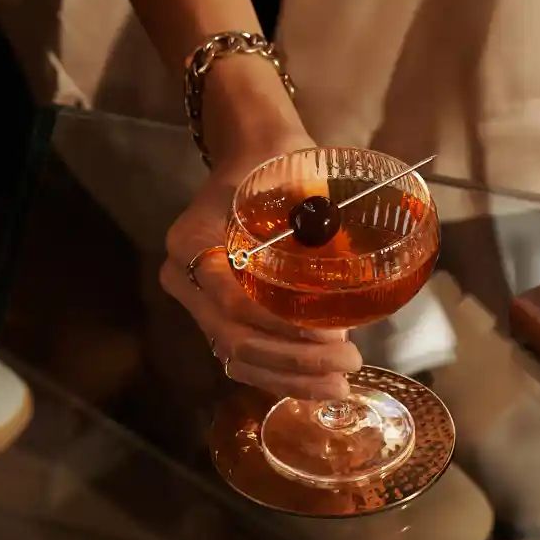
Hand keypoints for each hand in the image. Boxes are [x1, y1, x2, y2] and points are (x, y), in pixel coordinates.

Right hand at [158, 135, 363, 400]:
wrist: (253, 153)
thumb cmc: (273, 161)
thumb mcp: (294, 181)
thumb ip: (315, 221)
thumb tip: (354, 274)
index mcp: (191, 242)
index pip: (230, 300)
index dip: (279, 324)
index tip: (330, 333)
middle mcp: (185, 276)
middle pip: (232, 337)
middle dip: (292, 361)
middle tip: (347, 364)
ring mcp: (198, 299)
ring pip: (235, 355)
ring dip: (287, 378)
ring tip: (337, 386)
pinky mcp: (217, 313)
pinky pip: (241, 355)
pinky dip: (278, 375)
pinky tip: (315, 385)